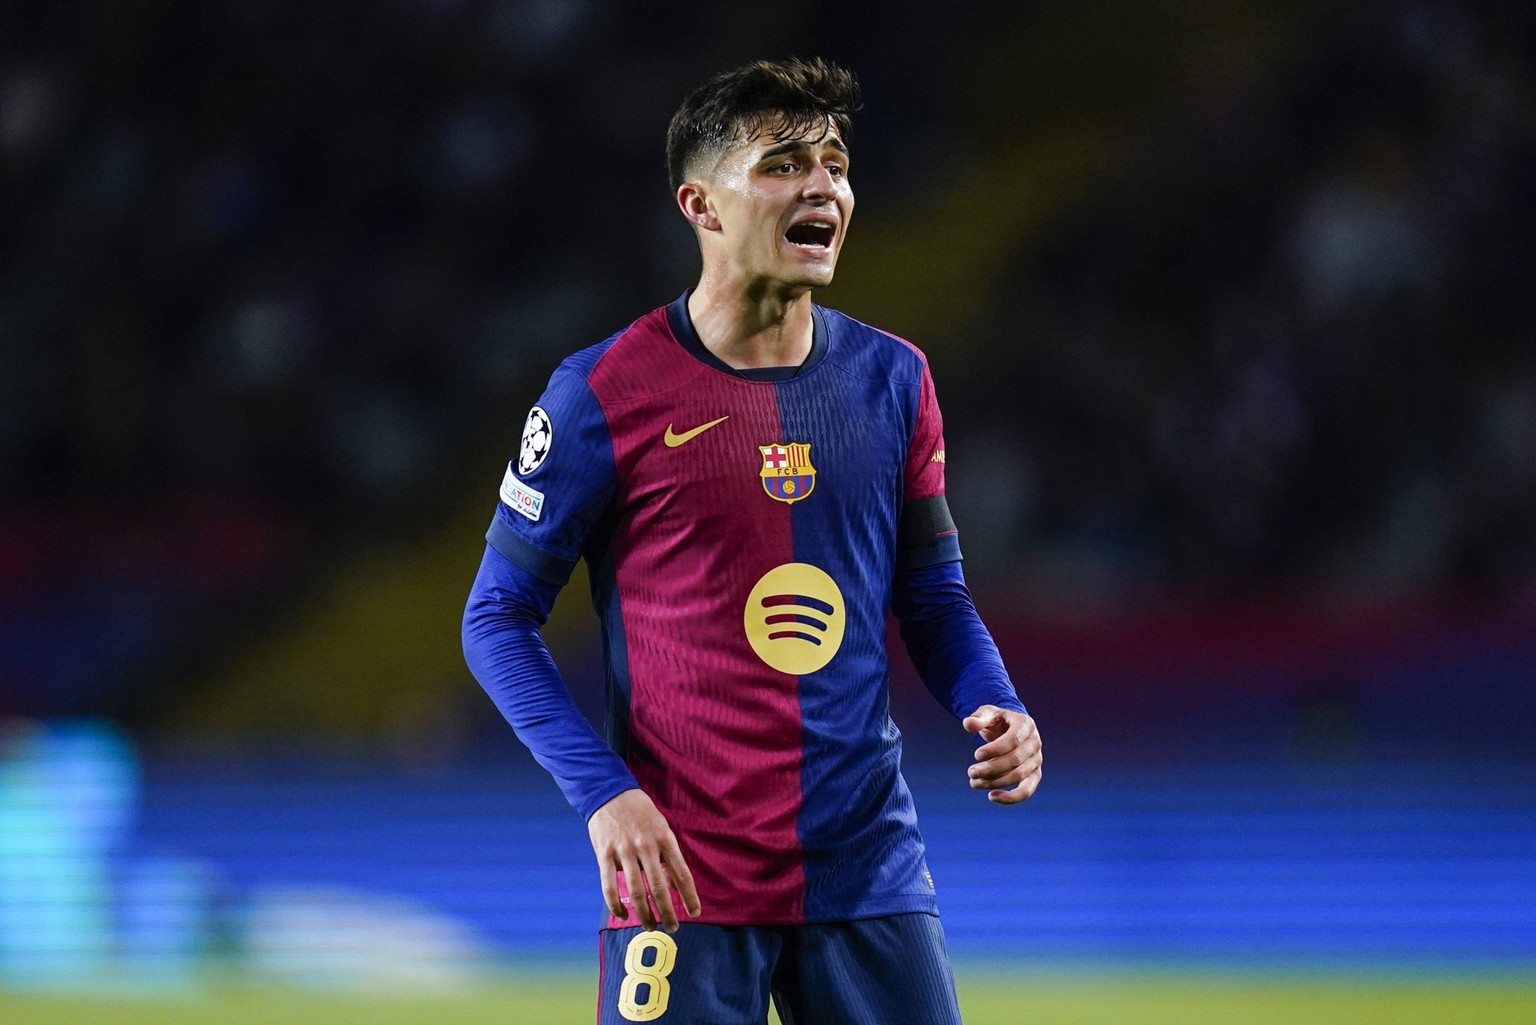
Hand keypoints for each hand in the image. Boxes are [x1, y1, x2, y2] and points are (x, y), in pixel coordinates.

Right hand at [587, 788, 701, 931]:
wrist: (609, 792)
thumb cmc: (640, 812)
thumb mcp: (660, 826)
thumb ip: (666, 854)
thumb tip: (672, 883)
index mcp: (664, 838)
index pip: (681, 873)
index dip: (689, 896)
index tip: (695, 913)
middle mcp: (646, 846)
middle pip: (659, 887)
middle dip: (667, 912)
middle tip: (673, 928)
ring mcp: (624, 851)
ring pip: (635, 891)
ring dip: (644, 913)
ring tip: (650, 926)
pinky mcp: (604, 854)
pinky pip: (609, 885)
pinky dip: (615, 904)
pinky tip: (622, 915)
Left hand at [961, 705, 1041, 804]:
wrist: (1010, 728)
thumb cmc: (997, 720)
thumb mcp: (988, 713)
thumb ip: (978, 717)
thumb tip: (968, 724)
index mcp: (1025, 724)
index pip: (1013, 740)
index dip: (995, 750)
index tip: (976, 755)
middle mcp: (1035, 743)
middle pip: (1015, 760)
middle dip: (991, 768)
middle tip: (970, 772)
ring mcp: (1037, 760)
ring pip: (1019, 776)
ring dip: (995, 782)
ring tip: (974, 782)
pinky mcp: (1035, 774)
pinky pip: (1027, 790)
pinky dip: (1011, 797)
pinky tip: (991, 796)